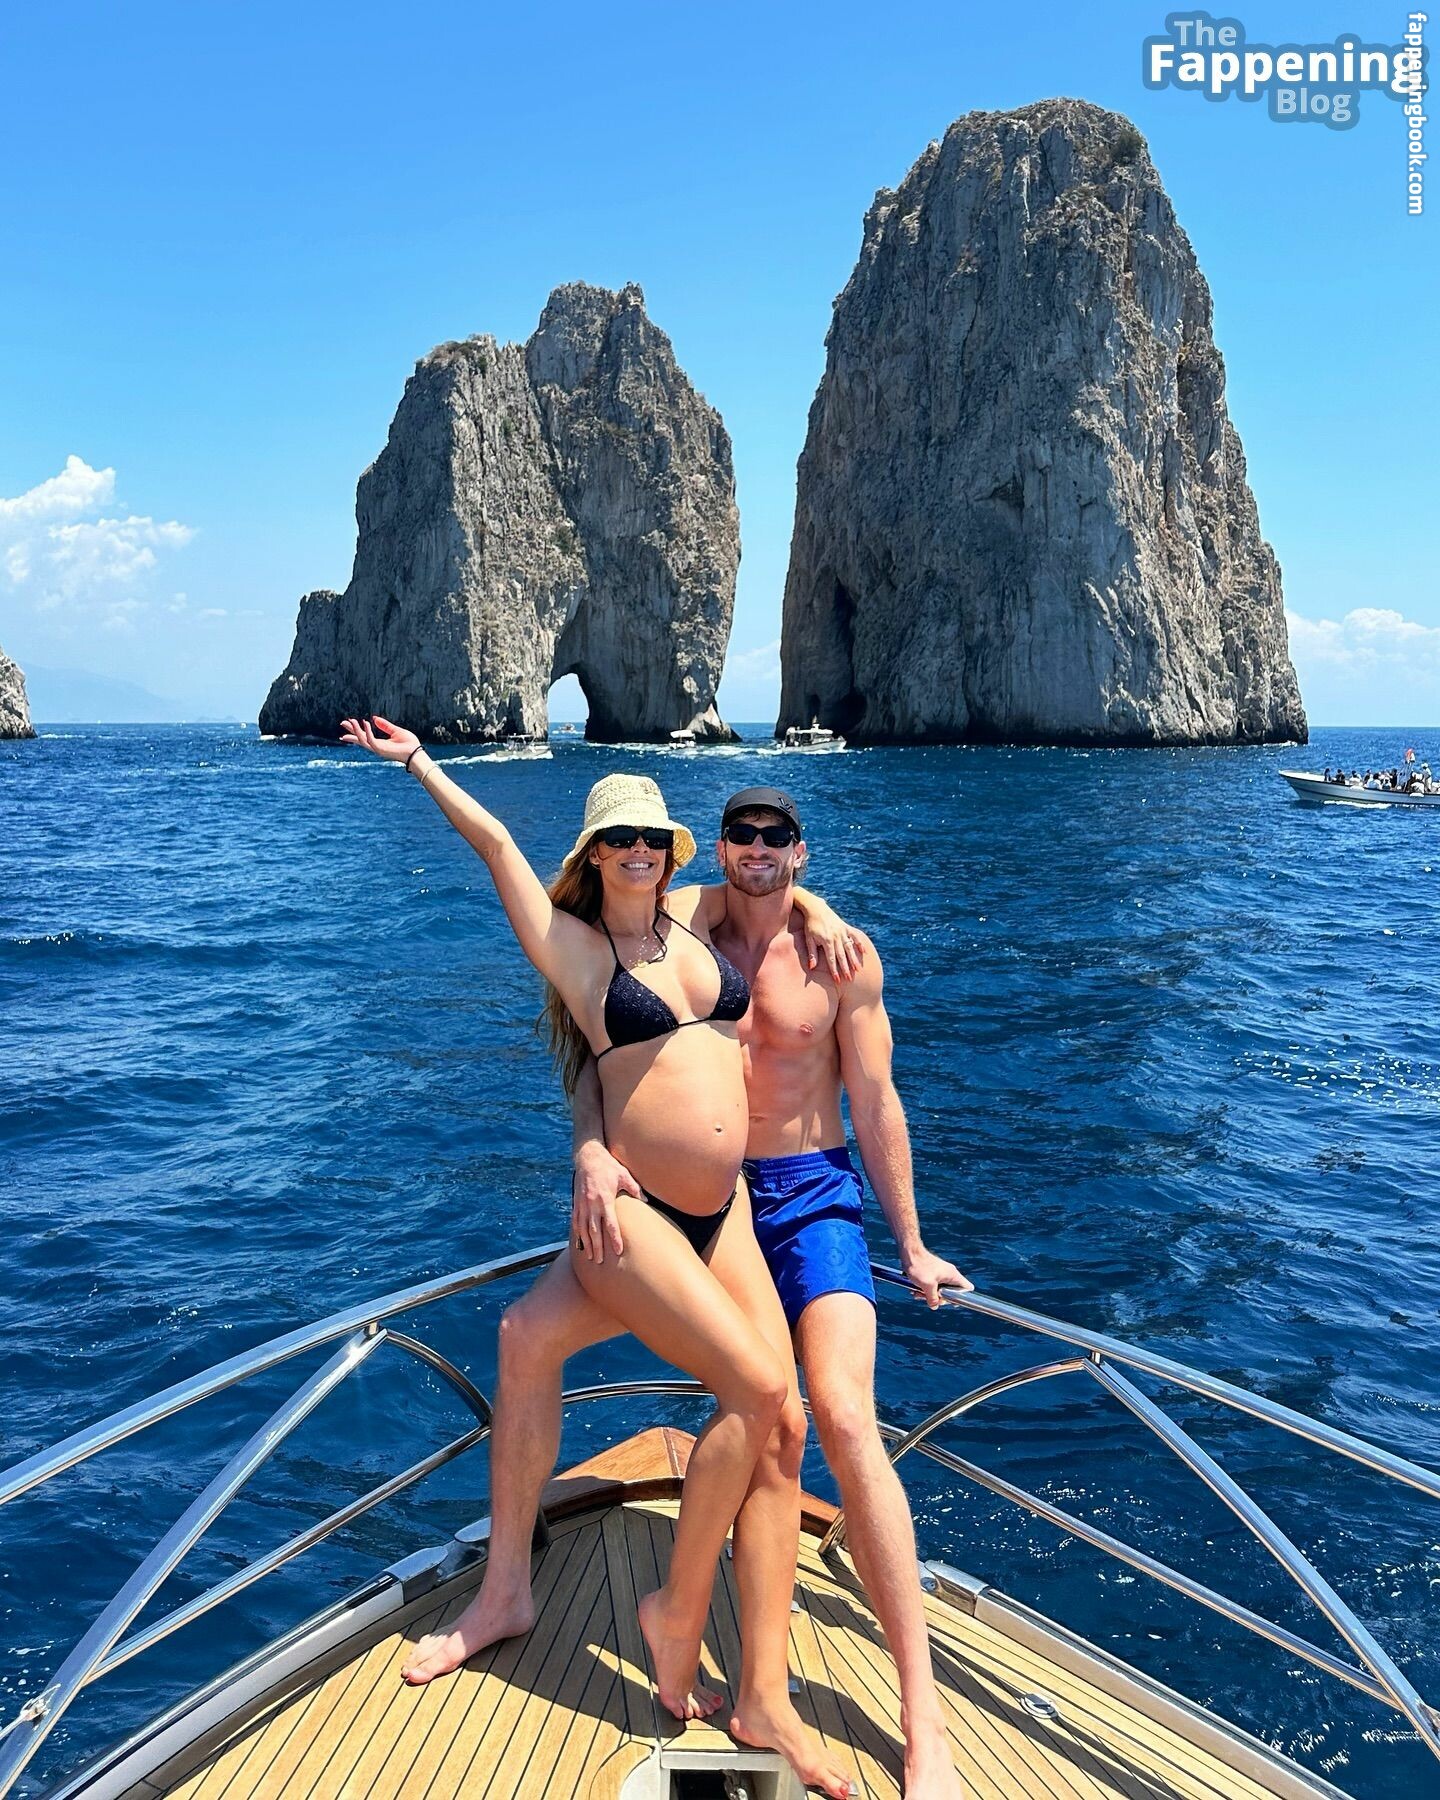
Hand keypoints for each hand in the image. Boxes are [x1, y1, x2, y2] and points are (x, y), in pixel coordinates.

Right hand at [339, 714, 420, 763]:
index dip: (355, 731)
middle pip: (360, 739)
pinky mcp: (381, 750)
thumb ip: (385, 725)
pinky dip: (367, 732)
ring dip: (356, 730)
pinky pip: (371, 740)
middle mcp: (377, 747)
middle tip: (343, 722)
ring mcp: (378, 749)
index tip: (348, 723)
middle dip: (351, 731)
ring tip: (352, 720)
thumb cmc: (409, 744)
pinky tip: (366, 722)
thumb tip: (374, 718)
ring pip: (362, 740)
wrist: (416, 752)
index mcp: (380, 743)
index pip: (364, 736)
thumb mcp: (395, 731)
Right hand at [571, 1141, 640, 1262]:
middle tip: (600, 1261)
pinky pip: (576, 1221)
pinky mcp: (576, 1202)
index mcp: (605, 1199)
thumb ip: (635, 1189)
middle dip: (598, 1248)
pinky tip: (580, 1243)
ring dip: (587, 1244)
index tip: (618, 1251)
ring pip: (583, 1229)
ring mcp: (582, 1204)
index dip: (614, 1238)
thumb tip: (646, 1201)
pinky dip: (578, 1234)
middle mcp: (592, 1204)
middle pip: (595, 1231)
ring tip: (590, 1257)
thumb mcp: (624, 1175)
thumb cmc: (608, 1165)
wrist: (588, 1156)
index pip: (611, 1224)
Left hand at [801, 905, 865, 982]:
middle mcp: (836, 937)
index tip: (838, 980)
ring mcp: (842, 932)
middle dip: (846, 968)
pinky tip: (864, 952)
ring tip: (858, 969)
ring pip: (850, 948)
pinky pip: (855, 936)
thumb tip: (812, 967)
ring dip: (854, 959)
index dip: (834, 971)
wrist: (815, 908)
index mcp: (827, 941)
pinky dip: (860, 943)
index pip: (831, 959)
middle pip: (842, 956)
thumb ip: (812, 953)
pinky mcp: (845, 927)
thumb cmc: (810, 925)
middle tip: (850, 979)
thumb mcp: (809, 939)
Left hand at [902, 1245, 972, 1308]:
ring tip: (917, 1292)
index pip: (967, 1288)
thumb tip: (934, 1307)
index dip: (962, 1297)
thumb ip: (933, 1299)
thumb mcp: (927, 1286)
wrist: (909, 1252)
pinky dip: (923, 1289)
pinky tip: (914, 1289)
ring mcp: (940, 1274)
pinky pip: (931, 1285)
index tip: (949, 1301)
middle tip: (927, 1297)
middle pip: (950, 1293)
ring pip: (939, 1290)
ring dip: (927, 1294)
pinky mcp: (932, 1273)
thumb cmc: (920, 1266)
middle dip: (938, 1298)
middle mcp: (949, 1274)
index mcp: (953, 1275)